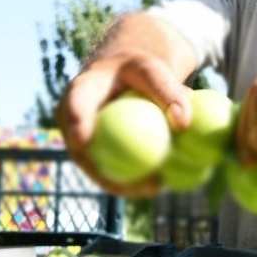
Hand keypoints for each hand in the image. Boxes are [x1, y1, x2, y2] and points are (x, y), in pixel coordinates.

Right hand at [56, 52, 192, 198]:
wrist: (122, 76)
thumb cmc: (138, 70)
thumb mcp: (153, 71)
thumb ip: (169, 92)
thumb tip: (184, 123)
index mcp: (80, 91)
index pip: (75, 106)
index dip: (77, 124)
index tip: (86, 140)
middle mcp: (72, 120)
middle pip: (81, 150)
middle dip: (101, 170)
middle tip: (133, 178)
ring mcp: (80, 141)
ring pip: (95, 168)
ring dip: (122, 183)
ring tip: (155, 186)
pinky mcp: (92, 154)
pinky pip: (109, 170)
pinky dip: (131, 180)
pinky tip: (158, 185)